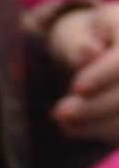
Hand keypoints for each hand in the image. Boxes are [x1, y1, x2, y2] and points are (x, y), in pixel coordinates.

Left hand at [47, 2, 118, 143]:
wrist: (100, 52)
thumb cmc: (83, 41)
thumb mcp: (72, 35)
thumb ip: (77, 44)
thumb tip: (90, 52)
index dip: (104, 74)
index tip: (77, 88)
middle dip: (97, 106)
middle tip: (59, 113)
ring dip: (101, 125)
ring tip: (65, 125)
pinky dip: (108, 132)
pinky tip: (78, 130)